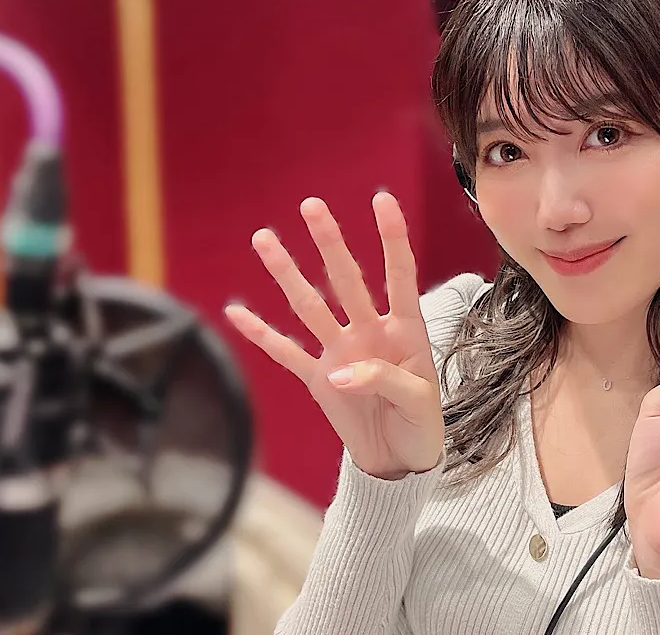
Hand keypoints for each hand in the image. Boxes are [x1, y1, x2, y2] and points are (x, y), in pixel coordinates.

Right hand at [223, 193, 442, 479]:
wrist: (400, 460)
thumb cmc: (422, 425)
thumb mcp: (418, 403)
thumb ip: (385, 381)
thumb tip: (342, 372)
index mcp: (406, 330)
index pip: (399, 274)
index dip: (392, 238)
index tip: (381, 200)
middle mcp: (370, 332)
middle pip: (347, 280)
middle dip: (330, 243)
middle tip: (312, 205)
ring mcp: (341, 352)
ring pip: (310, 306)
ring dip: (288, 274)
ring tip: (264, 238)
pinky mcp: (319, 379)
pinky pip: (287, 352)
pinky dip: (262, 334)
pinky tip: (236, 312)